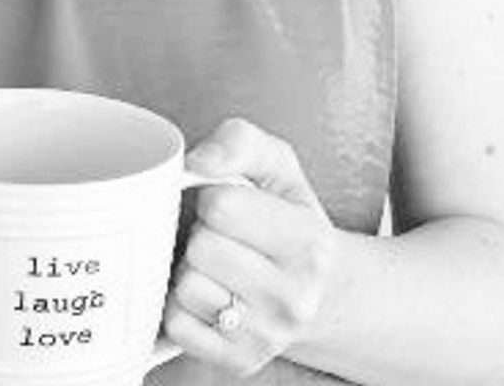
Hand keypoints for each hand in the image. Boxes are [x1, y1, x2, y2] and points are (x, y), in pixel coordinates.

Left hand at [163, 118, 338, 377]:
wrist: (326, 292)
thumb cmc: (290, 217)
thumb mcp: (278, 165)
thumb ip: (239, 141)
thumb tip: (197, 162)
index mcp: (309, 243)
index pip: (220, 206)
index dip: (214, 196)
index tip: (230, 203)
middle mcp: (294, 299)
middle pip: (200, 249)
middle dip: (201, 233)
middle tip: (221, 236)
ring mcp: (267, 337)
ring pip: (185, 289)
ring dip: (189, 270)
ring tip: (215, 264)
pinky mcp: (239, 361)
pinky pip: (177, 324)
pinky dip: (182, 305)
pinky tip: (208, 293)